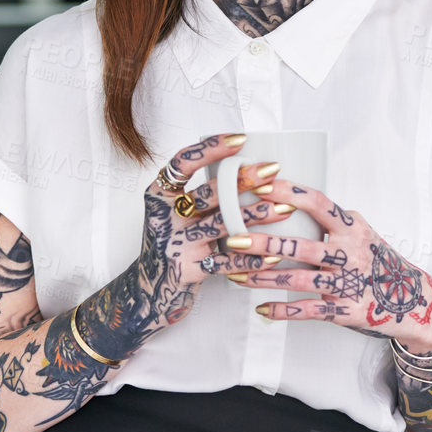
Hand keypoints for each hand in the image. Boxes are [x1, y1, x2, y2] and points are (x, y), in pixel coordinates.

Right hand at [86, 133, 296, 355]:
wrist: (147, 292)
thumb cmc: (172, 245)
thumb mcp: (175, 215)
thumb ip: (200, 197)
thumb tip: (247, 171)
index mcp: (159, 195)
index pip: (183, 162)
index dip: (212, 148)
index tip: (241, 139)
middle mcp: (164, 216)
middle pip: (207, 193)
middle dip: (243, 180)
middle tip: (273, 170)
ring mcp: (174, 243)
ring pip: (220, 225)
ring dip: (255, 216)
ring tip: (284, 209)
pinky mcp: (186, 270)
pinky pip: (225, 262)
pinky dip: (251, 258)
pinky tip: (273, 254)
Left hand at [221, 176, 431, 355]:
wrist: (413, 301)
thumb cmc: (378, 263)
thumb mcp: (361, 234)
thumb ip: (332, 222)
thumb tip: (286, 199)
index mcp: (353, 227)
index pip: (317, 203)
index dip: (286, 193)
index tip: (257, 186)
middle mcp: (351, 252)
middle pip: (300, 245)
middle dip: (263, 242)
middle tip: (233, 237)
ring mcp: (348, 282)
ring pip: (297, 279)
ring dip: (262, 277)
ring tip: (235, 274)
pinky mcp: (346, 310)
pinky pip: (308, 310)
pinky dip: (282, 311)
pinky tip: (261, 308)